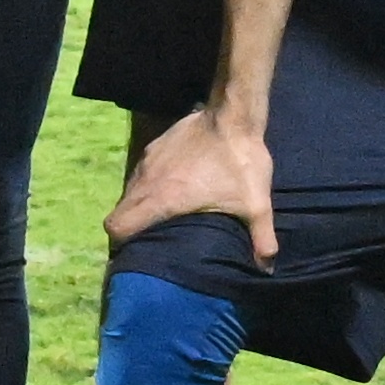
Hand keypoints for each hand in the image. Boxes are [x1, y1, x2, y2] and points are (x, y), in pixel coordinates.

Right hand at [106, 104, 275, 257]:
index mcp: (161, 199)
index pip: (117, 227)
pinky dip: (148, 185)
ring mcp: (147, 161)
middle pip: (118, 213)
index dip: (120, 243)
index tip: (134, 252)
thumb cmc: (240, 162)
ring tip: (160, 217)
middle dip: (128, 228)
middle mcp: (146, 181)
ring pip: (128, 192)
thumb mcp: (255, 204)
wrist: (234, 114)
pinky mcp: (154, 147)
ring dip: (138, 206)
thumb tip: (267, 270)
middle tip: (147, 240)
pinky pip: (141, 173)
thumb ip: (261, 239)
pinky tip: (171, 187)